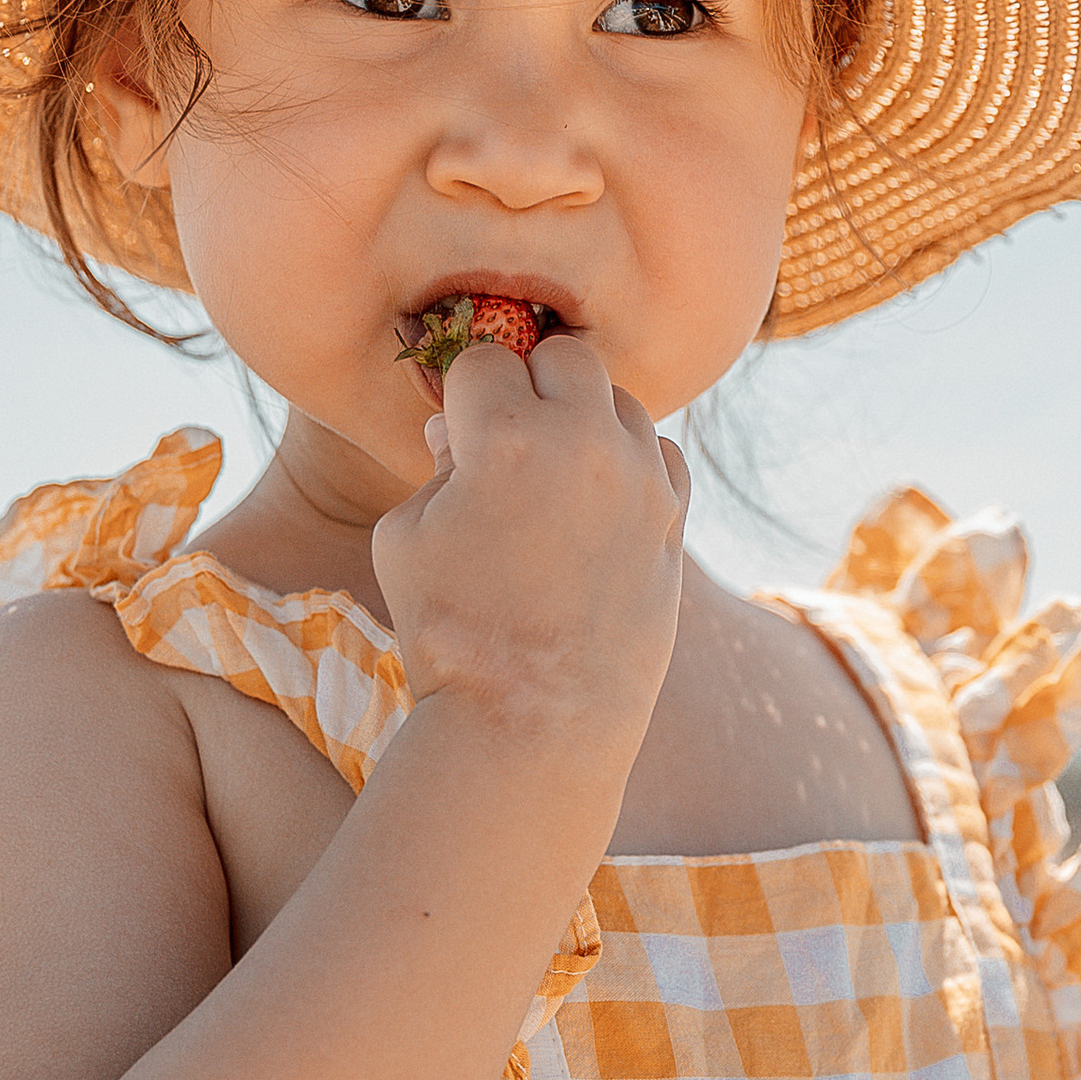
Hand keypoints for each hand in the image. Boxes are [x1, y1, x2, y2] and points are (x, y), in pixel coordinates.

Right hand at [373, 332, 689, 781]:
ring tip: (554, 476)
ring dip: (584, 419)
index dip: (461, 396)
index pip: (484, 360)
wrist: (535, 721)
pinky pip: (660, 453)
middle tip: (507, 442)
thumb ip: (436, 466)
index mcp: (509, 438)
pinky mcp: (674, 520)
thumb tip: (457, 432)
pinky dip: (630, 462)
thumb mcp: (406, 539)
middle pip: (564, 358)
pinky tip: (597, 502)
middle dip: (530, 385)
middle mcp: (586, 443)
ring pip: (620, 399)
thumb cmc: (451, 633)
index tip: (455, 436)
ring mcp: (641, 480)